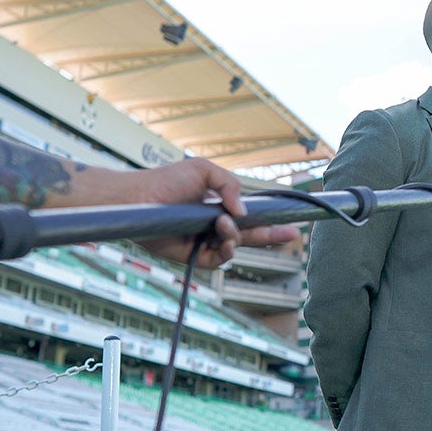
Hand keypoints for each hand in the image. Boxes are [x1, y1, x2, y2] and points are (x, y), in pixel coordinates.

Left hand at [126, 158, 299, 267]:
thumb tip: (244, 211)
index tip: (292, 219)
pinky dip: (226, 251)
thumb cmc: (165, 180)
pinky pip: (219, 260)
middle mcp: (215, 224)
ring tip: (224, 224)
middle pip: (252, 234)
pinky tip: (223, 238)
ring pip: (236, 247)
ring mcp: (205, 240)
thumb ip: (230, 185)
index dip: (271, 218)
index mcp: (221, 204)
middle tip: (294, 234)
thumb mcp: (203, 170)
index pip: (252, 214)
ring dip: (237, 237)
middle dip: (274, 235)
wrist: (137, 199)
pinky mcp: (193, 255)